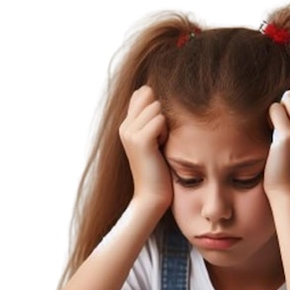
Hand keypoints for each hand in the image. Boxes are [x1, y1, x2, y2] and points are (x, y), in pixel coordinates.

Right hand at [119, 85, 172, 211]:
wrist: (152, 197)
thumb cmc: (159, 171)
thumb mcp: (155, 141)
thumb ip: (153, 119)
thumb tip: (157, 94)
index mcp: (126, 125)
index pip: (142, 93)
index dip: (156, 105)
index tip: (158, 130)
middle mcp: (124, 127)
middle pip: (149, 95)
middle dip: (161, 114)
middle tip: (160, 140)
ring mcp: (129, 133)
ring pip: (156, 107)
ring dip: (165, 125)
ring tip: (160, 145)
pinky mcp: (139, 141)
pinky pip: (160, 120)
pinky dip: (165, 133)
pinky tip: (160, 149)